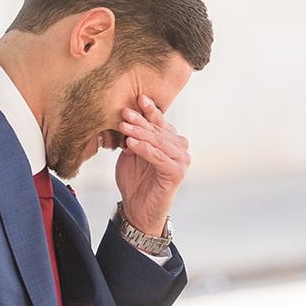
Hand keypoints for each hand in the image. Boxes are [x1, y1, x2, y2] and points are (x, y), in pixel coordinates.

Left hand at [114, 95, 189, 235]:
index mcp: (169, 139)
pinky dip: (146, 150)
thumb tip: (127, 115)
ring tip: (124, 127)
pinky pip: (160, 158)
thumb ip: (134, 135)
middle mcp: (179, 147)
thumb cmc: (134, 179)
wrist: (137, 208)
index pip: (159, 121)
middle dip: (140, 120)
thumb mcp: (131, 152)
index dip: (149, 110)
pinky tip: (132, 143)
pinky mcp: (177, 173)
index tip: (138, 98)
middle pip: (158, 130)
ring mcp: (181, 160)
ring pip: (159, 142)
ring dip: (141, 133)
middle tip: (124, 112)